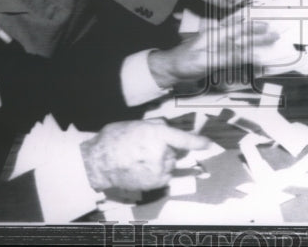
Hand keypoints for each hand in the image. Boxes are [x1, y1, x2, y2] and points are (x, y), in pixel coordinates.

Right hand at [80, 120, 208, 191]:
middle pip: (172, 151)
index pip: (182, 138)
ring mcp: (159, 169)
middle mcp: (162, 152)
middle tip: (143, 148)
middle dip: (164, 149)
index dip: (197, 141)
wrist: (99, 162)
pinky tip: (140, 170)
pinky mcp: (155, 183)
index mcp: (157, 134)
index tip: (208, 144)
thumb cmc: (114, 139)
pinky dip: (156, 174)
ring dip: (159, 163)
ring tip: (138, 160)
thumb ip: (156, 127)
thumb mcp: (137, 125)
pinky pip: (162, 176)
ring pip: (168, 165)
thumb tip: (167, 129)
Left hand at [148, 17, 278, 85]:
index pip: (241, 31)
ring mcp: (216, 46)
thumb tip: (250, 54)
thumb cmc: (185, 63)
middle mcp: (218, 38)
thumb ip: (229, 56)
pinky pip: (233, 51)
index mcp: (217, 35)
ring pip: (239, 42)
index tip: (270, 29)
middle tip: (275, 33)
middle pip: (242, 35)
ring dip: (253, 40)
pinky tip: (247, 47)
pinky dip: (243, 50)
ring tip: (265, 36)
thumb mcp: (207, 60)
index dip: (256, 30)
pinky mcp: (214, 55)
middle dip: (259, 34)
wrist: (169, 69)